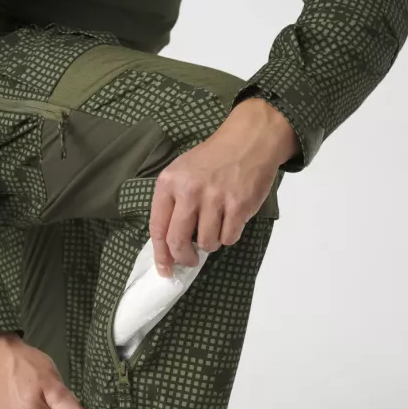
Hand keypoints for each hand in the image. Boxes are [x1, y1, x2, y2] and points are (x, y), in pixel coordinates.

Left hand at [150, 97, 298, 275]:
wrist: (249, 139)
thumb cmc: (213, 159)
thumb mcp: (182, 172)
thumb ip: (172, 204)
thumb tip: (168, 244)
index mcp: (169, 183)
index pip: (158, 228)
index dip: (160, 254)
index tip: (164, 269)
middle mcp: (189, 191)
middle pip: (178, 241)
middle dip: (184, 257)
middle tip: (190, 260)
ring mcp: (214, 198)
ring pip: (206, 243)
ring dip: (211, 244)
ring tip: (216, 228)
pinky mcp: (238, 205)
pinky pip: (229, 237)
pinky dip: (229, 236)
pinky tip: (231, 220)